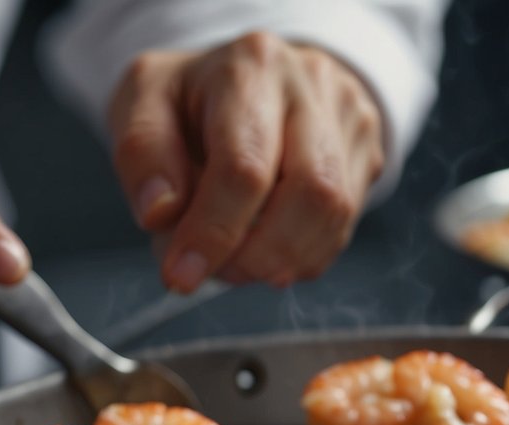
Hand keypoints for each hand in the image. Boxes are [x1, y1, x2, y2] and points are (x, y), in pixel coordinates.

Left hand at [109, 32, 384, 292]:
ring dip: (283, 261)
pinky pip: (345, 227)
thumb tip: (161, 214)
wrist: (251, 76)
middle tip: (220, 272)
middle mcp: (312, 85)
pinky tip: (267, 249)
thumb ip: (141, 154)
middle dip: (261, 255)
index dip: (214, 232)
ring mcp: (349, 120)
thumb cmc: (191, 97)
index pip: (245, 166)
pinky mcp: (367, 153)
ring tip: (238, 262)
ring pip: (337, 216)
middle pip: (312, 193)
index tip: (181, 274)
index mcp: (250, 66)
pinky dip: (301, 256)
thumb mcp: (143, 102)